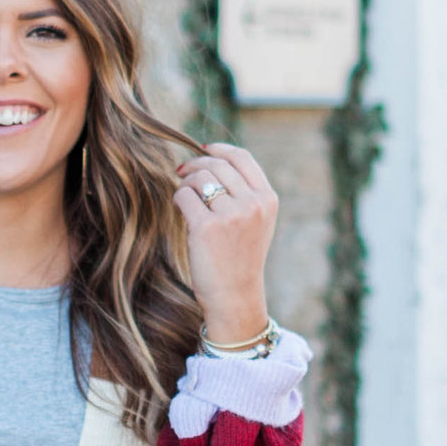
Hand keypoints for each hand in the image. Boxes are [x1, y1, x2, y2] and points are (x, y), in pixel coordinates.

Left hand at [172, 142, 277, 348]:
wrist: (235, 296)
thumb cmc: (240, 259)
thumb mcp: (256, 222)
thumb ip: (244, 193)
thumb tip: (210, 159)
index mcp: (267, 199)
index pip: (242, 157)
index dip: (219, 149)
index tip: (203, 149)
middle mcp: (253, 204)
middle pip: (216, 165)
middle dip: (195, 166)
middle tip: (182, 173)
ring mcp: (231, 215)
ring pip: (200, 178)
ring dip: (186, 183)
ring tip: (185, 197)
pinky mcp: (207, 227)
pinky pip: (184, 196)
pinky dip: (178, 199)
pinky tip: (182, 211)